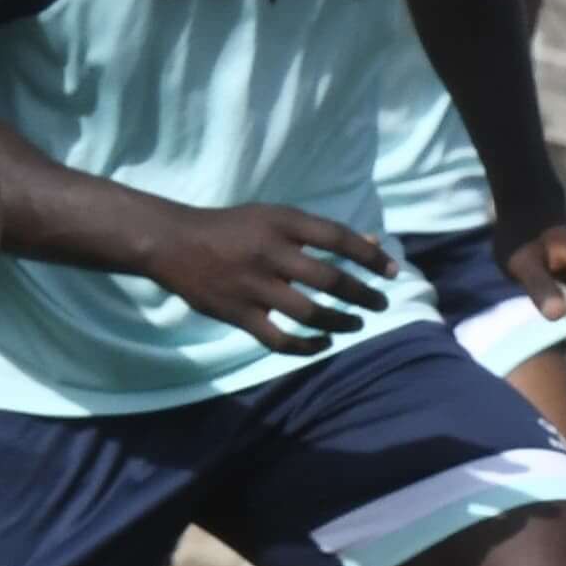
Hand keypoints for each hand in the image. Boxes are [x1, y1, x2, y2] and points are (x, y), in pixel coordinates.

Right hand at [148, 203, 393, 352]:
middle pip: (330, 279)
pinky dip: (307, 346)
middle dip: (364, 295)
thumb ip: (321, 233)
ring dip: (342, 322)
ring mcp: (252, 286)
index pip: (338, 239)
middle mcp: (269, 254)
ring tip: (357, 323)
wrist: (172, 243)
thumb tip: (373, 244)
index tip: (393, 272)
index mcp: (281, 224)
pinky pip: (279, 339)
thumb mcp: (276, 218)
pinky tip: (325, 343)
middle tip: (380, 304)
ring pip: (310, 312)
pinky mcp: (237, 314)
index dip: (371, 257)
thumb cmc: (234, 229)